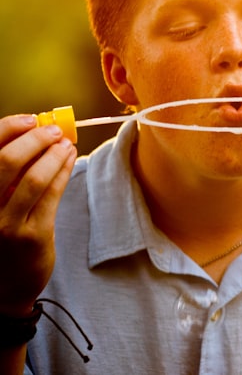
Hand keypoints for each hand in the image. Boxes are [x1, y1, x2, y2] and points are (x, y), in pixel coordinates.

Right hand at [0, 115, 75, 317]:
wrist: (2, 289)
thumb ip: (4, 175)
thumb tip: (30, 133)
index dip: (7, 129)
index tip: (30, 119)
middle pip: (7, 161)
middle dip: (35, 139)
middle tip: (54, 130)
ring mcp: (4, 225)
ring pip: (33, 178)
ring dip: (54, 154)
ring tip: (66, 144)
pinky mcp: (31, 236)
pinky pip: (51, 195)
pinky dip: (63, 172)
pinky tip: (69, 161)